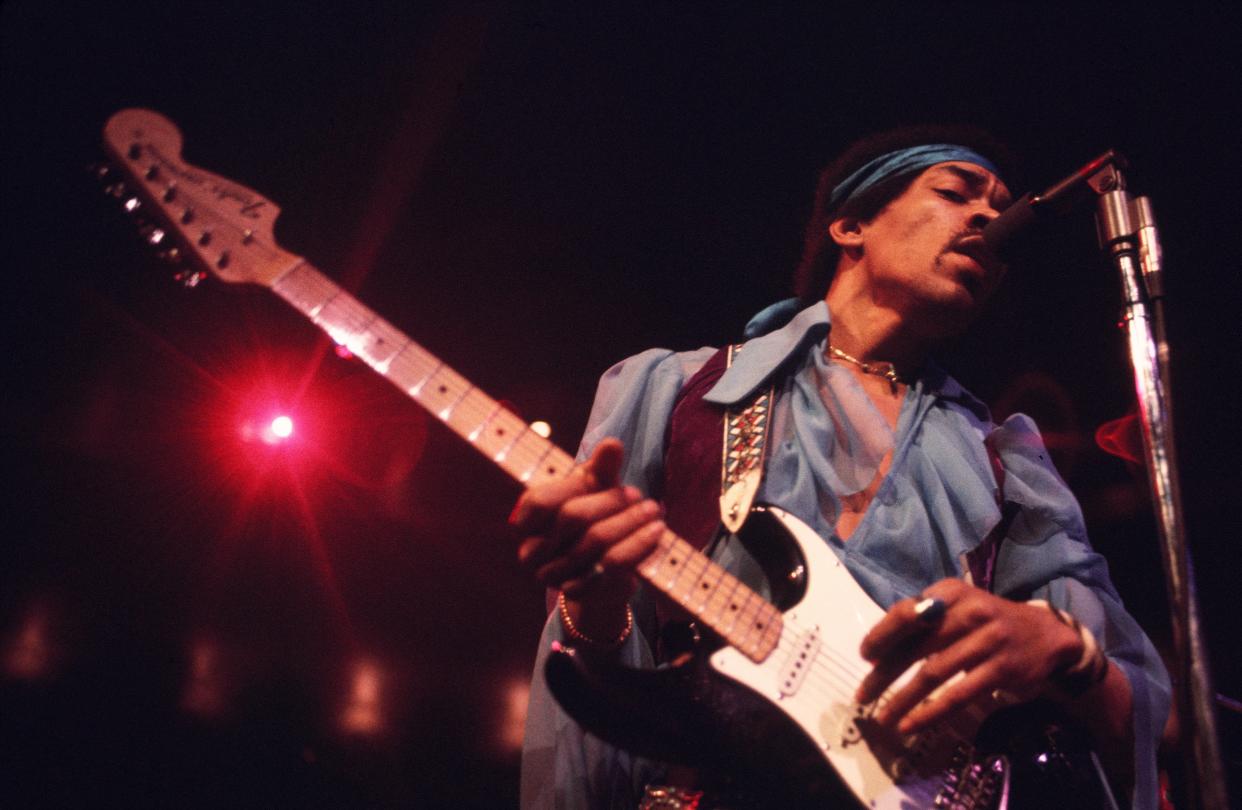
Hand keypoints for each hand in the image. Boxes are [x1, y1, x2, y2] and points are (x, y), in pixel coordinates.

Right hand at [511, 438, 664, 605]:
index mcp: (526, 521)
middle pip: (573, 519)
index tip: (607, 478)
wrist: (604, 569)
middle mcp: (533, 552)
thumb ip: (600, 468)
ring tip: (655, 513)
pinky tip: (655, 535)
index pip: (540, 501)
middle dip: (610, 503)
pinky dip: (637, 549)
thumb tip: (613, 444)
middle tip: (639, 495)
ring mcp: (554, 576)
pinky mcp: (579, 594)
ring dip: (632, 525)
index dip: (575, 487)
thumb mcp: (595, 490)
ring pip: (597, 546)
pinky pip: (613, 570)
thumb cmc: (594, 517)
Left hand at [854, 578, 1082, 734]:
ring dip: (903, 698)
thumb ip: (923, 620)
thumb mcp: (957, 606)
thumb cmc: (986, 621)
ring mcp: (988, 640)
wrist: (1045, 634)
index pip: (906, 613)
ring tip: (883, 717)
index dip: (881, 635)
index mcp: (950, 593)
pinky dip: (931, 712)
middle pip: (916, 646)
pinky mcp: (1002, 669)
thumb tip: (878, 651)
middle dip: (884, 673)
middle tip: (863, 694)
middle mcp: (969, 612)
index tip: (865, 656)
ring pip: (934, 674)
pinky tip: (911, 725)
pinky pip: (958, 695)